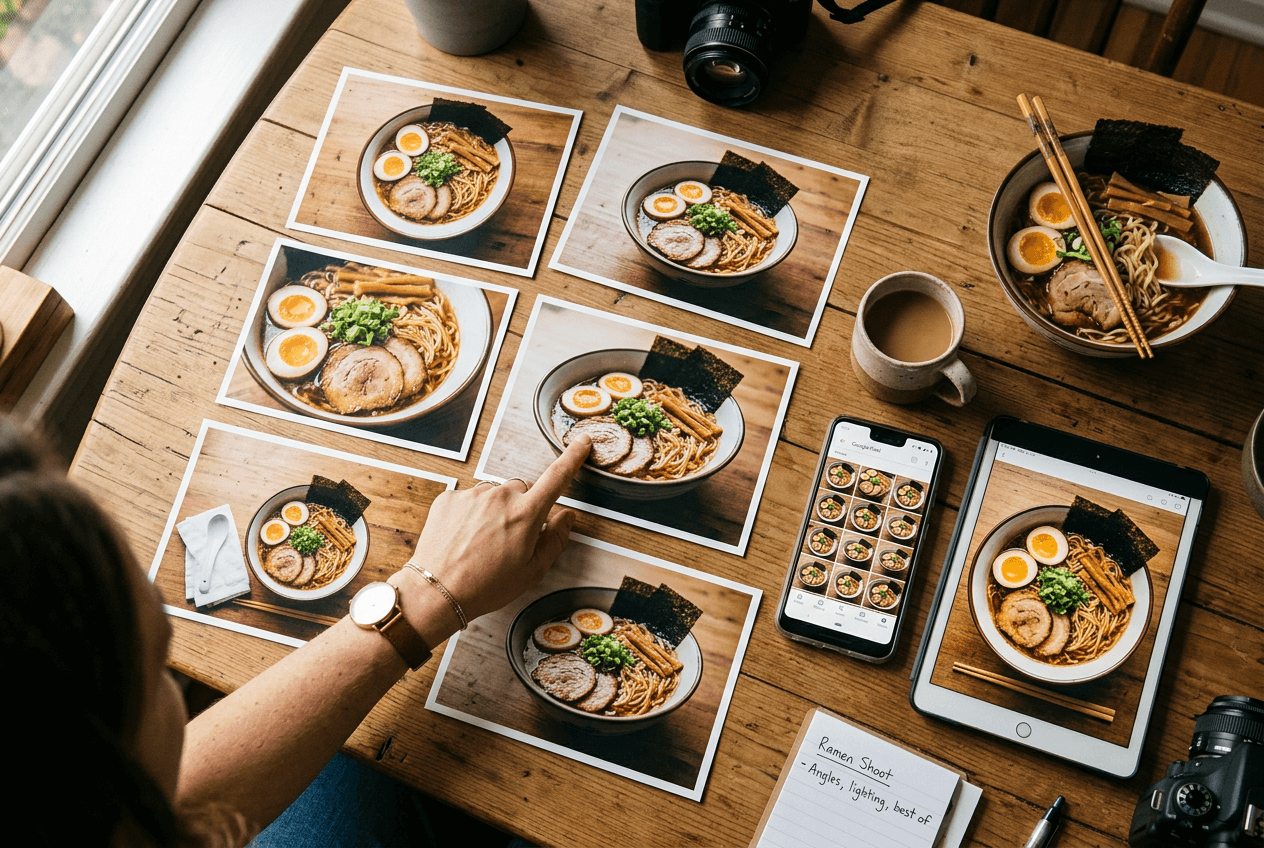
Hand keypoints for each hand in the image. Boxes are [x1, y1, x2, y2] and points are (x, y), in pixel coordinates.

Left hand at [401, 436, 590, 630]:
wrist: (437, 591)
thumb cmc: (486, 586)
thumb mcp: (533, 571)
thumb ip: (555, 539)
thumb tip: (567, 517)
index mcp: (526, 514)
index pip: (557, 476)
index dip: (573, 457)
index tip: (581, 442)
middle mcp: (500, 496)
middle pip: (521, 489)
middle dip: (521, 507)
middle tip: (509, 538)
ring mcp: (472, 494)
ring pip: (494, 494)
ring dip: (493, 510)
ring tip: (481, 542)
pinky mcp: (450, 498)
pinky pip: (469, 499)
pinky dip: (470, 514)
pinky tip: (463, 538)